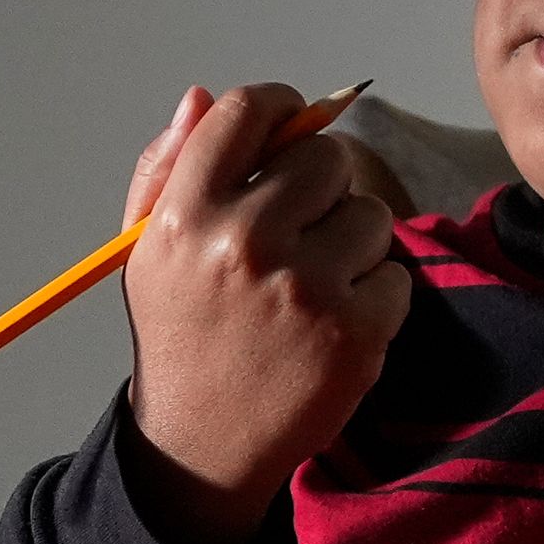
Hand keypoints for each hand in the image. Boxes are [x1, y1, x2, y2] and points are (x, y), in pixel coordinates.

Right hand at [116, 82, 410, 543]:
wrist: (202, 446)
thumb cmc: (182, 336)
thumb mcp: (148, 251)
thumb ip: (167, 170)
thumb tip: (202, 97)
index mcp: (187, 215)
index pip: (248, 113)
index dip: (282, 106)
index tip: (295, 120)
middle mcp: (244, 244)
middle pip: (325, 159)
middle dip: (321, 188)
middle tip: (301, 229)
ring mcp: (305, 290)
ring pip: (370, 215)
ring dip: (352, 243)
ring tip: (313, 285)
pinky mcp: (355, 333)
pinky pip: (395, 275)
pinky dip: (374, 298)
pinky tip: (332, 325)